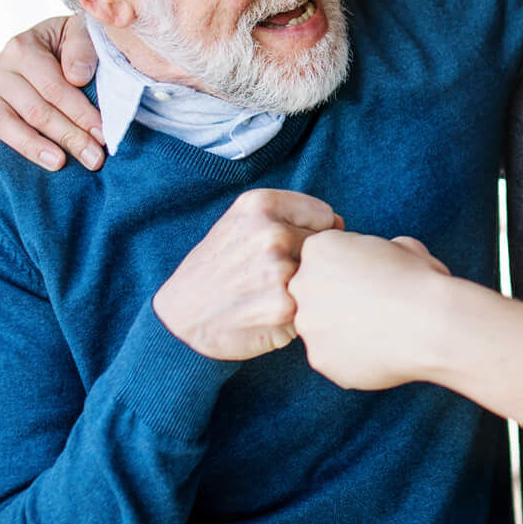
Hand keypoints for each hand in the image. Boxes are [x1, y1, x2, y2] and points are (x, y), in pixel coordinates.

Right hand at [0, 15, 104, 171]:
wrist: (55, 46)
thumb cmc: (73, 45)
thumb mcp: (84, 34)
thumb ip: (83, 48)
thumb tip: (75, 76)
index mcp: (24, 47)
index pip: (53, 87)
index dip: (80, 113)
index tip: (103, 134)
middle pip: (34, 110)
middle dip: (68, 136)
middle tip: (94, 159)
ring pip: (3, 122)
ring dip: (31, 146)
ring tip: (58, 163)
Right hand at [153, 190, 341, 360]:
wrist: (182, 318)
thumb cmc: (216, 270)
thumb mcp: (239, 222)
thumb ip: (287, 215)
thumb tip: (340, 224)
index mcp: (260, 205)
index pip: (325, 216)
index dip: (312, 234)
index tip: (288, 248)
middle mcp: (272, 233)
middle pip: (326, 248)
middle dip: (307, 263)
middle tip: (270, 277)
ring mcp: (280, 271)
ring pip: (321, 278)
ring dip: (305, 289)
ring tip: (268, 294)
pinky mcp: (285, 309)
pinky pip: (313, 307)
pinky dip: (299, 314)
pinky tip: (269, 314)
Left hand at [290, 231, 457, 390]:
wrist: (432, 325)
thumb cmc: (422, 281)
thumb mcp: (401, 247)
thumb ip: (375, 253)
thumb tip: (382, 261)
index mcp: (319, 249)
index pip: (322, 259)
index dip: (350, 269)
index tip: (373, 279)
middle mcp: (302, 286)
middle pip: (313, 293)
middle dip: (337, 300)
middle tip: (375, 309)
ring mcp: (308, 326)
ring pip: (321, 329)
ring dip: (343, 331)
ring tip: (382, 333)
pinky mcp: (320, 359)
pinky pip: (334, 358)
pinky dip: (353, 358)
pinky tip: (380, 353)